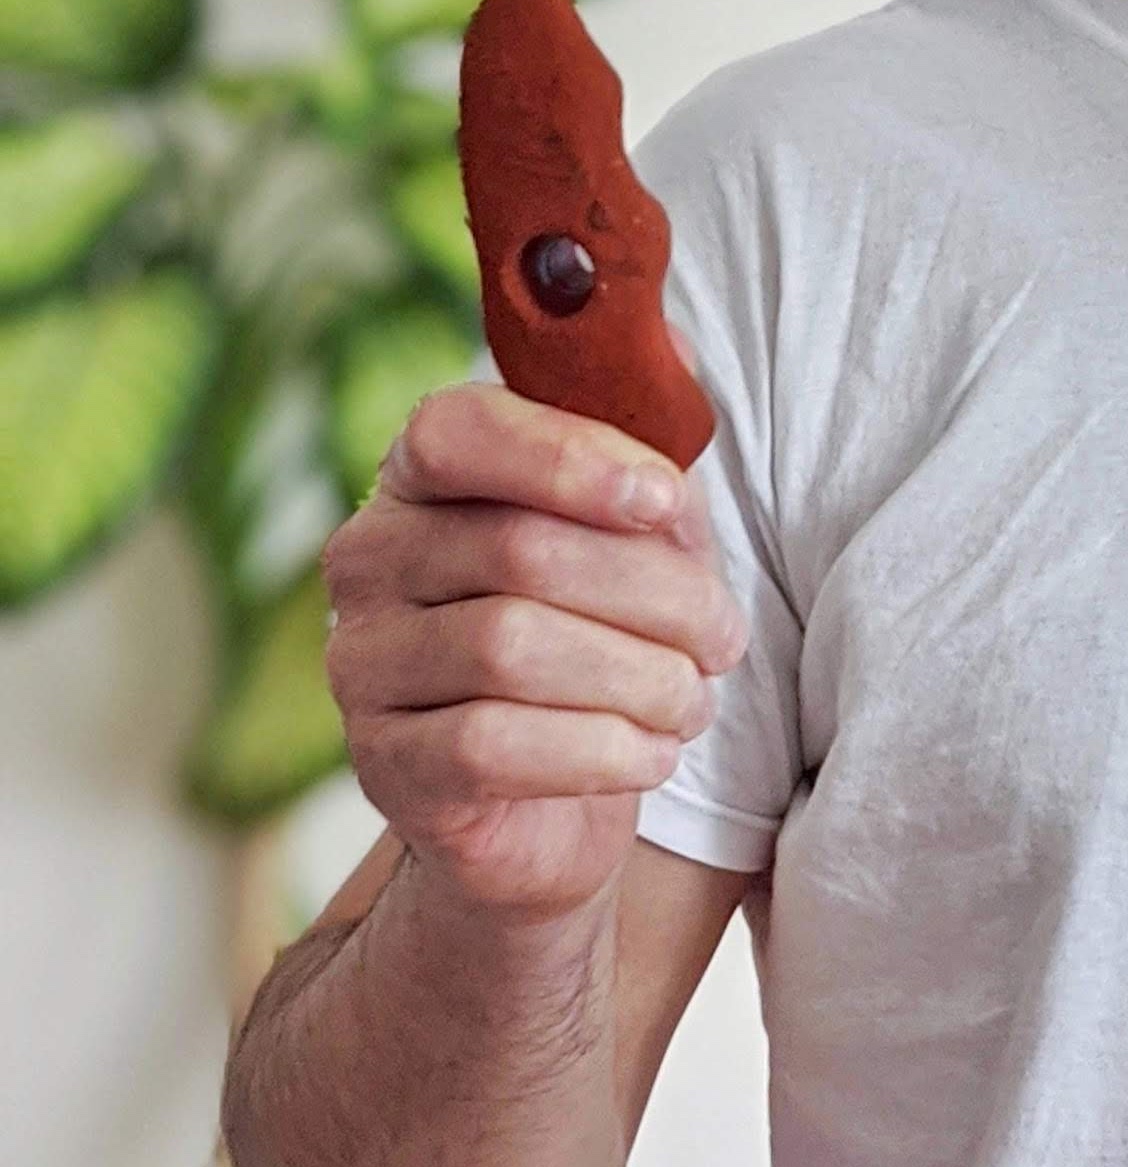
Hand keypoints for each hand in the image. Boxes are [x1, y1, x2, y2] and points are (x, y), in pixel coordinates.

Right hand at [320, 371, 744, 926]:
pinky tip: (653, 753)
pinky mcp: (387, 764)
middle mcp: (371, 562)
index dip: (568, 456)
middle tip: (724, 638)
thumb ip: (652, 458)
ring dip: (639, 678)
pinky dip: (602, 749)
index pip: (457, 429)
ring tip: (690, 701)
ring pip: (510, 648)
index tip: (666, 501)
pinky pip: (494, 745)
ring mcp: (365, 665)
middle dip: (656, 595)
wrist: (551, 806)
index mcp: (423, 481)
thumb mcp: (641, 540)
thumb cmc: (602, 638)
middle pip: (519, 549)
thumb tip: (677, 360)